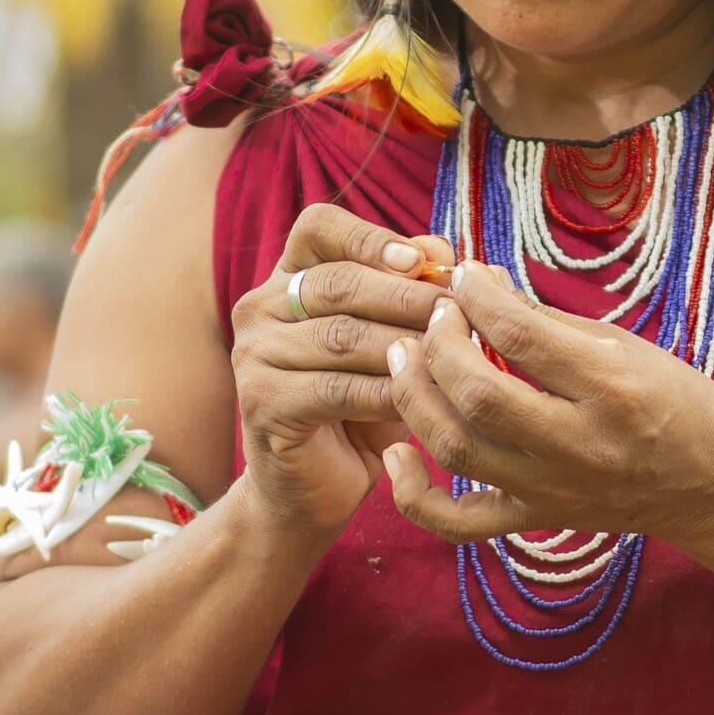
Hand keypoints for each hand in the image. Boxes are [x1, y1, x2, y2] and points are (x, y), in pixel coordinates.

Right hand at [229, 203, 451, 541]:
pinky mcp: (262, 402)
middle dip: (407, 297)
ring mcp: (253, 354)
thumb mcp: (390, 342)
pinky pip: (337, 388)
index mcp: (288, 278)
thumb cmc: (361, 406)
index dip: (371, 238)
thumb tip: (442, 248)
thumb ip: (409, 291)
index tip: (422, 261)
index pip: (318, 227)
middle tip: (459, 315)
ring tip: (453, 357)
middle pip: (338, 282)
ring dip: (405, 345)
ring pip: (342, 336)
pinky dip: (387, 392)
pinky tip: (423, 400)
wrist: (313, 488)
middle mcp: (259, 307)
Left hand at [380, 261, 713, 548]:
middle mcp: (579, 445)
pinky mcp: (534, 520)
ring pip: (457, 449)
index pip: (522, 335)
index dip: (479, 296)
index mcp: (612, 389)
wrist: (710, 484)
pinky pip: (458, 522)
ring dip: (415, 396)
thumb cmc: (673, 401)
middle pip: (479, 395)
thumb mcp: (625, 346)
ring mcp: (552, 490)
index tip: (466, 274)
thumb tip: (481, 284)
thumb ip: (547, 321)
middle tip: (433, 314)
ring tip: (403, 354)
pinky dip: (414, 495)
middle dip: (439, 344)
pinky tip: (398, 454)